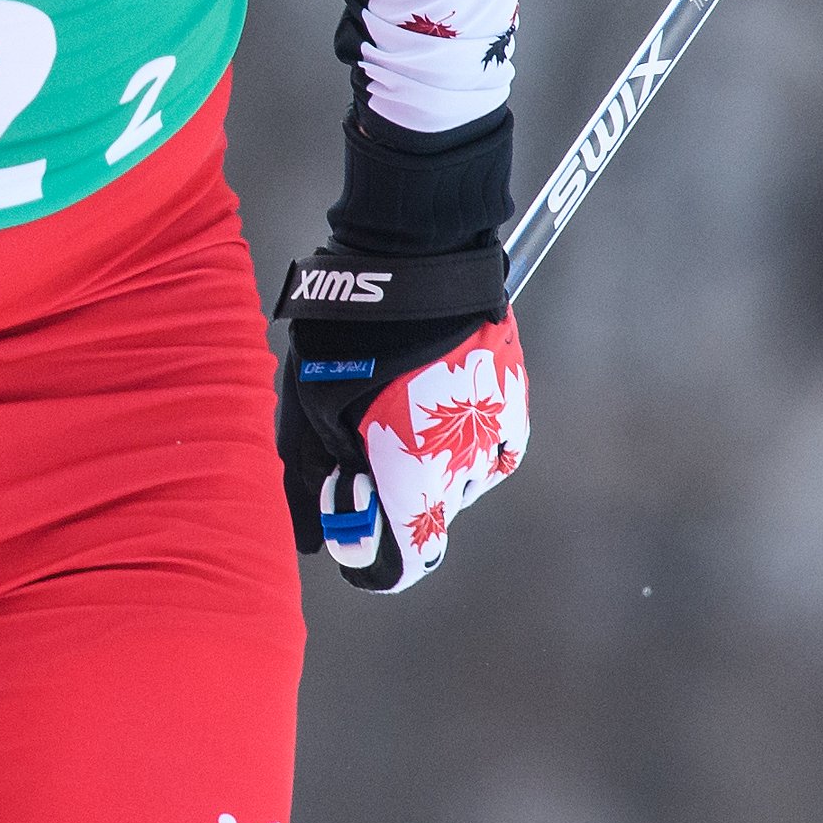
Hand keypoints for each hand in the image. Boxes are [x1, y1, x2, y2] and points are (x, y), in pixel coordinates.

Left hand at [272, 242, 527, 591]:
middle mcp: (463, 470)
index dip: (371, 558)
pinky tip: (431, 403)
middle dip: (390, 496)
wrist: (414, 260)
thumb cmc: (346, 339)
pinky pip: (491, 446)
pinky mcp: (513, 402)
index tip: (347, 533)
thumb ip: (313, 483)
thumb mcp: (309, 411)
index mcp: (412, 481)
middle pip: (426, 516)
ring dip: (426, 463)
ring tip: (393, 405)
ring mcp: (495, 435)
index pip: (404, 562)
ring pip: (457, 480)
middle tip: (357, 445)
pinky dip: (461, 438)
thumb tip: (311, 540)